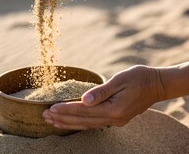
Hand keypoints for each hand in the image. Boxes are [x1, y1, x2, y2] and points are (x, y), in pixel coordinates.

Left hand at [43, 65, 164, 129]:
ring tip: (53, 122)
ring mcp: (116, 120)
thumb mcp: (120, 80)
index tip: (51, 108)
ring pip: (87, 125)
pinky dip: (80, 123)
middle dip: (63, 118)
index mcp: (114, 108)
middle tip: (45, 116)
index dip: (66, 109)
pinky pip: (94, 124)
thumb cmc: (138, 77)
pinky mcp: (117, 118)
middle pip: (83, 121)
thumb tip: (84, 100)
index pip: (84, 110)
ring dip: (69, 123)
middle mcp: (114, 118)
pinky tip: (72, 122)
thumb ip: (102, 91)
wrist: (156, 84)